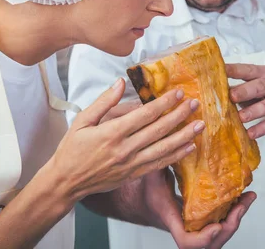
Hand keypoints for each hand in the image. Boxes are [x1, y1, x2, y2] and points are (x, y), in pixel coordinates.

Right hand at [48, 78, 204, 201]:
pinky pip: (159, 164)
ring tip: (200, 125)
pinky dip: (176, 156)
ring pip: (163, 149)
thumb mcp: (81, 121)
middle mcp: (124, 149)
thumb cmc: (71, 149)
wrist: (65, 182)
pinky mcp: (133, 175)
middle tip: (195, 104)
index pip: (144, 115)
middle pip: (158, 130)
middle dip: (179, 115)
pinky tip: (189, 147)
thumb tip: (120, 82)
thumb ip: (103, 101)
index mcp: (111, 133)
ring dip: (184, 136)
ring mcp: (130, 164)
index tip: (178, 93)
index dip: (163, 103)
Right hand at [142, 169, 255, 248]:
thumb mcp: (152, 174)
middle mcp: (186, 228)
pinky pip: (222, 226)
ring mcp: (196, 228)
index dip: (203, 238)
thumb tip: (175, 138)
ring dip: (236, 219)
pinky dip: (234, 214)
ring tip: (247, 199)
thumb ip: (161, 161)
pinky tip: (243, 199)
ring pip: (219, 236)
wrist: (148, 202)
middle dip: (229, 226)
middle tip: (241, 206)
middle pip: (210, 243)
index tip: (217, 226)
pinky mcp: (204, 222)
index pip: (186, 240)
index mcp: (173, 219)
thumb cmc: (150, 190)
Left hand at [226, 63, 264, 139]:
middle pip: (259, 86)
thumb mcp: (254, 86)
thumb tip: (213, 92)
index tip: (219, 72)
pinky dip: (261, 128)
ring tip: (241, 117)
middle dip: (245, 91)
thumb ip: (237, 87)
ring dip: (254, 111)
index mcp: (261, 73)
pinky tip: (250, 133)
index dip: (233, 70)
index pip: (246, 70)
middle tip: (232, 96)